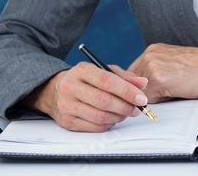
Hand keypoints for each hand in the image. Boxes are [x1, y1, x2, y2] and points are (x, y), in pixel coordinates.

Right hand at [24, 62, 148, 131]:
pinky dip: (108, 125)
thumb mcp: (102, 71)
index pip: (107, 81)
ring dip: (118, 117)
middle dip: (125, 106)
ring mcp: (67, 105)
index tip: (141, 98)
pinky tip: (113, 119)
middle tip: (136, 108)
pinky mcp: (67, 121)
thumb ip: (124, 77)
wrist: (54, 91)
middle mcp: (71, 87)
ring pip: (99, 116)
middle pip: (103, 101)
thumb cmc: (83, 80)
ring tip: (126, 113)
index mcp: (81, 70)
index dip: (127, 91)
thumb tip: (142, 83)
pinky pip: (94, 127)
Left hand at [127, 44, 197, 102]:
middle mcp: (149, 55)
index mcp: (152, 50)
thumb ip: (156, 70)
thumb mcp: (173, 62)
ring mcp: (152, 66)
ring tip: (174, 88)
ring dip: (154, 96)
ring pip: (140, 93)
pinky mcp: (158, 79)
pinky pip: (150, 99)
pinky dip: (161, 101)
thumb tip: (142, 89)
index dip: (139, 86)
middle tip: (167, 90)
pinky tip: (177, 91)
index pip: (131, 73)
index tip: (148, 91)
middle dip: (145, 92)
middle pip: (133, 84)